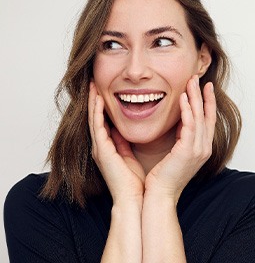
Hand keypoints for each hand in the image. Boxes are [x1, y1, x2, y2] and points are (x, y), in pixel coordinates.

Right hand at [88, 82, 144, 204]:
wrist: (133, 199)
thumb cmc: (134, 181)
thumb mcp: (129, 156)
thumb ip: (124, 143)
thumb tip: (123, 130)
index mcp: (108, 148)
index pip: (103, 122)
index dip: (101, 107)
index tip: (104, 92)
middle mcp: (100, 147)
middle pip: (95, 118)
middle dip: (94, 100)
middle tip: (94, 83)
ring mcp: (99, 148)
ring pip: (94, 119)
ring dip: (93, 102)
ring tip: (93, 85)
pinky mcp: (102, 150)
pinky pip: (98, 126)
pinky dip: (97, 112)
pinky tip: (98, 98)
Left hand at [145, 75, 215, 202]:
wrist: (160, 194)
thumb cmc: (164, 175)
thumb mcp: (175, 153)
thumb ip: (178, 138)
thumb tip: (173, 123)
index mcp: (201, 148)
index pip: (207, 121)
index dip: (207, 103)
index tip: (203, 88)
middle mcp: (204, 148)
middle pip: (206, 115)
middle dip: (203, 95)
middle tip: (198, 78)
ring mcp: (198, 150)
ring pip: (200, 117)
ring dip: (196, 98)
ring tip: (191, 81)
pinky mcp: (188, 151)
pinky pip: (189, 125)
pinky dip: (187, 110)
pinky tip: (182, 97)